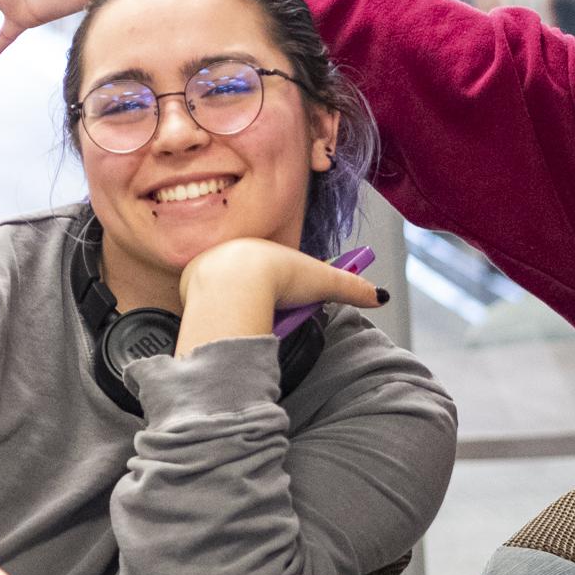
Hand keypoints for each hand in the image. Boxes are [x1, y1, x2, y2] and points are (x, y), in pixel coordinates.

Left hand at [175, 238, 388, 354]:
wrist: (236, 282)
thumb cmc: (278, 276)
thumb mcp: (324, 283)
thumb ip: (353, 289)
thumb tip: (381, 297)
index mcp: (265, 252)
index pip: (282, 275)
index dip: (293, 293)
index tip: (298, 303)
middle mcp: (236, 255)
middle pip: (256, 288)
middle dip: (269, 304)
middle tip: (278, 319)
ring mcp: (211, 271)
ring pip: (229, 296)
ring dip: (241, 309)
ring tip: (255, 322)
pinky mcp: (193, 287)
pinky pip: (206, 304)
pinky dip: (218, 314)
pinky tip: (227, 323)